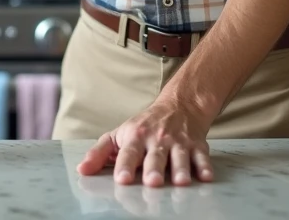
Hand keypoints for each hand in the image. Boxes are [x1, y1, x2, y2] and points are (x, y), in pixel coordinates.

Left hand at [77, 98, 213, 187]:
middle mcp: (158, 139)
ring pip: (180, 157)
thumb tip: (82, 170)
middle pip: (156, 157)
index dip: (125, 166)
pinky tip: (206, 177)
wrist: (180, 105)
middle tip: (152, 182)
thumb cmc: (144, 126)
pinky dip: (205, 166)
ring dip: (180, 170)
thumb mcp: (120, 135)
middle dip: (154, 169)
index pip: (129, 153)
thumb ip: (100, 153)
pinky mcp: (197, 146)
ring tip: (180, 183)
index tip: (122, 180)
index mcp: (136, 137)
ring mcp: (179, 142)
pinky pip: (202, 157)